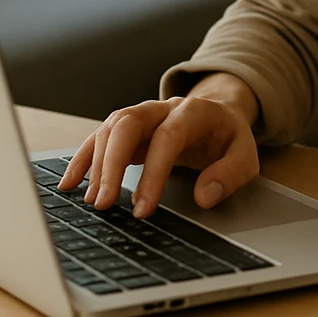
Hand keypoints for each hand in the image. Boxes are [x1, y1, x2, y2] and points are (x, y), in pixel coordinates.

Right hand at [59, 72, 260, 217]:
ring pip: (110, 129)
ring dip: (97, 164)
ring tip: (94, 201)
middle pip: (128, 124)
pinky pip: (99, 137)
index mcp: (194, 112)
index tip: (143, 208)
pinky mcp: (128, 128)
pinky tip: (70, 183)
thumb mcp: (246, 156)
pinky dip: (83, 159)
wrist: (220, 114)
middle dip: (112, 164)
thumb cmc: (229, 138)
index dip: (153, 173)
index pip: (167, 137)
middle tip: (105, 203)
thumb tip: (204, 196)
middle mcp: (162, 108)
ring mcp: (142, 115)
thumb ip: (229, 175)